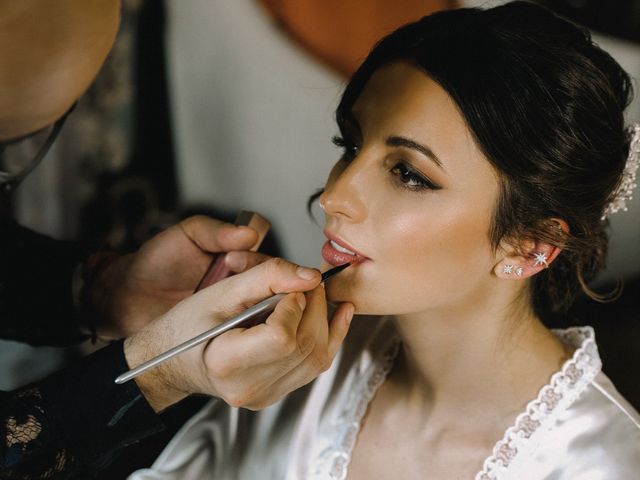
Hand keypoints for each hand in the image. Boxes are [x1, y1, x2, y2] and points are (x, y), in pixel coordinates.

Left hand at [88, 215, 266, 337]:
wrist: (127, 299)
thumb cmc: (155, 263)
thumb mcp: (185, 236)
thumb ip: (216, 231)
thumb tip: (249, 234)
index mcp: (239, 258)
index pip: (268, 261)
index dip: (259, 262)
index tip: (235, 260)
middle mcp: (242, 285)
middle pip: (272, 288)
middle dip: (256, 282)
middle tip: (228, 272)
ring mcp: (236, 311)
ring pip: (263, 312)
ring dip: (254, 309)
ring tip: (227, 302)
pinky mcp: (225, 334)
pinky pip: (246, 334)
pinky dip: (247, 332)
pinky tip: (236, 328)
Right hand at [123, 258, 354, 411]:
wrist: (173, 360)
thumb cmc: (187, 325)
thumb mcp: (220, 291)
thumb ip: (266, 277)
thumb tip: (309, 276)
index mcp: (226, 362)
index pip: (282, 337)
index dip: (292, 305)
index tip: (286, 289)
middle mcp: (248, 387)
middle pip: (305, 345)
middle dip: (315, 306)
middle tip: (307, 284)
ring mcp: (265, 395)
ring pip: (318, 357)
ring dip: (325, 319)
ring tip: (315, 295)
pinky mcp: (277, 393)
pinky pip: (315, 366)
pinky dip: (329, 337)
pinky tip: (337, 315)